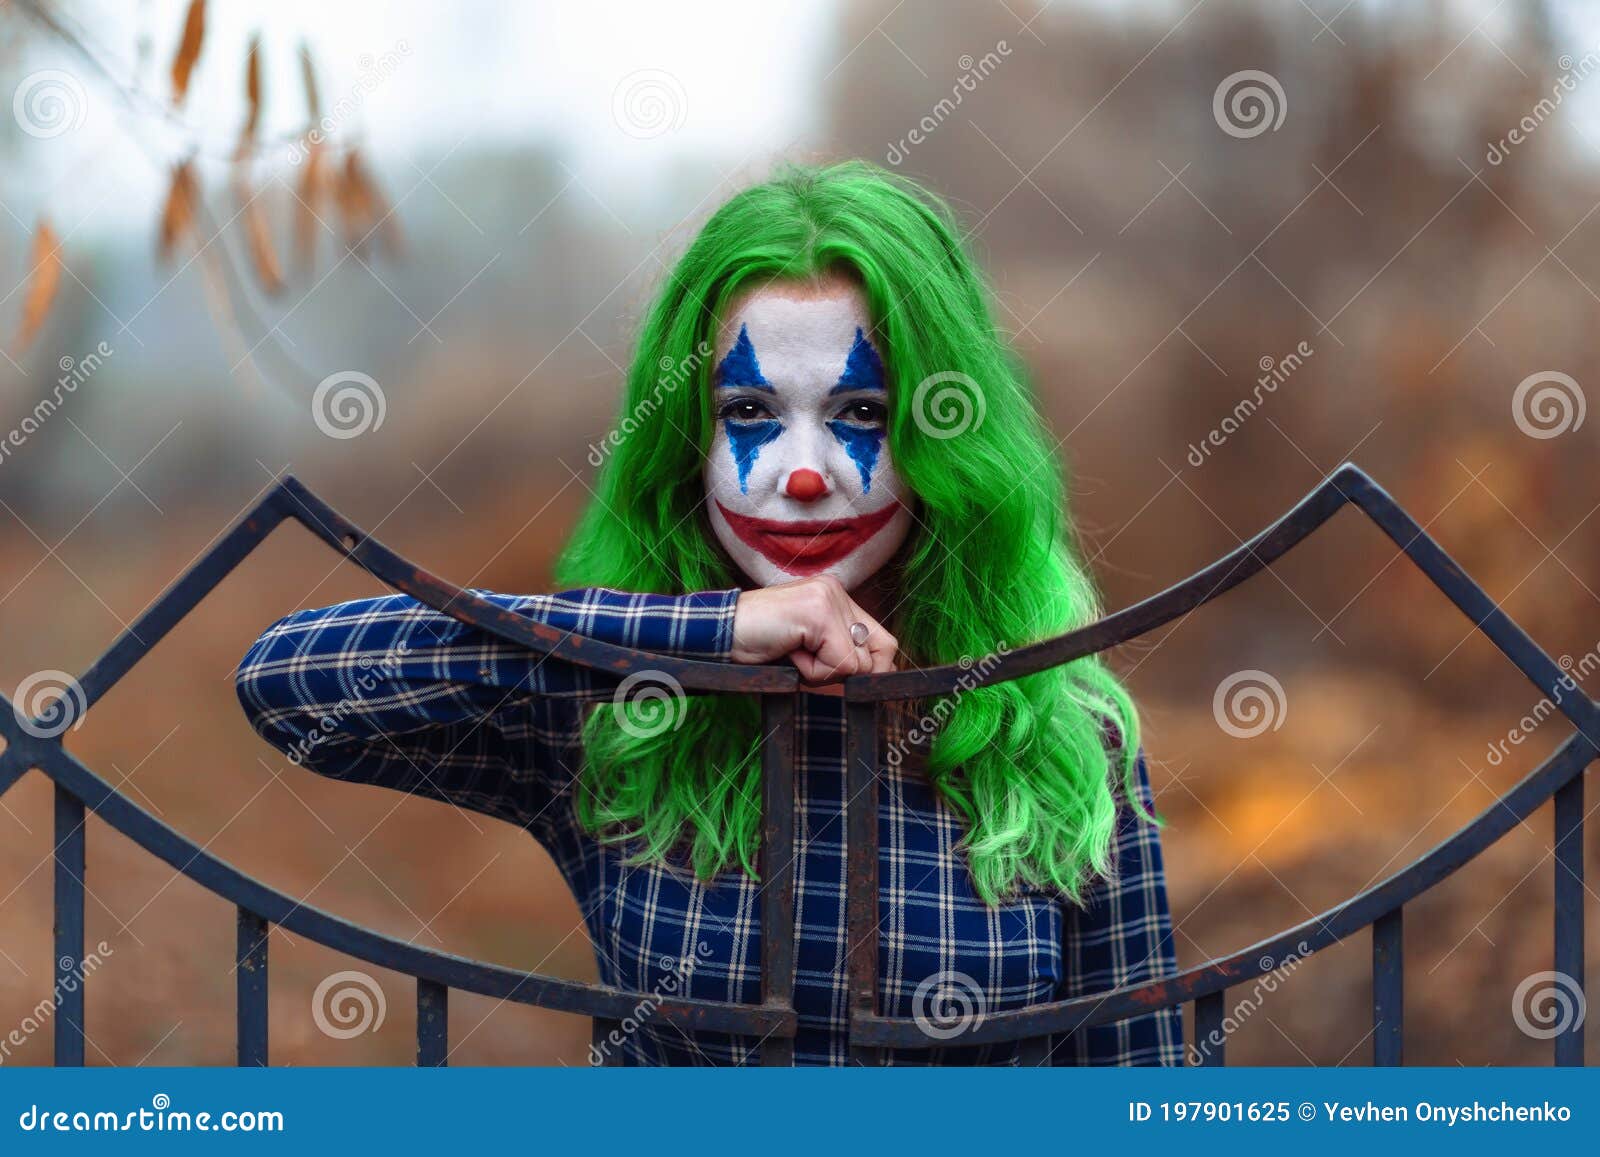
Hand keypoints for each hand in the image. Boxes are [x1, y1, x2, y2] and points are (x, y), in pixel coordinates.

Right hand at [731, 575, 896, 683]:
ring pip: (858, 662)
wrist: (716, 634)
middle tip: (804, 660)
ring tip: (791, 652)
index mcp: (834, 595)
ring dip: (822, 672)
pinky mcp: (819, 612)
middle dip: (844, 671)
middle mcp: (835, 590)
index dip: (873, 668)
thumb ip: (840, 652)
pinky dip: (813, 672)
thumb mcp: (806, 648)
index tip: (851, 681)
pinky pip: (841, 663)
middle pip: (880, 651)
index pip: (882, 639)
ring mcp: (828, 597)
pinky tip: (788, 651)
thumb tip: (880, 673)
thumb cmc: (756, 645)